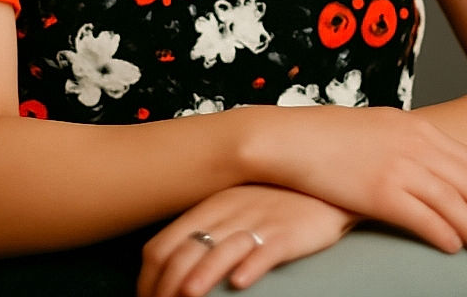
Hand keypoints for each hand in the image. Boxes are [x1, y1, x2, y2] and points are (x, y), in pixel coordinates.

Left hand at [137, 184, 356, 296]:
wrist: (318, 180)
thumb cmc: (271, 198)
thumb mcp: (230, 207)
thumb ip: (202, 229)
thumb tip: (168, 266)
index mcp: (207, 208)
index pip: (162, 244)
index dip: (148, 278)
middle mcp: (227, 214)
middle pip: (186, 251)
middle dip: (167, 286)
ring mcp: (257, 222)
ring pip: (221, 250)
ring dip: (202, 275)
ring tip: (188, 296)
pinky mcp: (286, 233)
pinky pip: (266, 250)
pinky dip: (250, 266)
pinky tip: (240, 282)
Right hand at [253, 105, 466, 260]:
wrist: (289, 137)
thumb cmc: (328, 135)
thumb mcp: (378, 127)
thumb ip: (408, 142)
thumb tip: (433, 165)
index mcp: (417, 127)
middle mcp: (413, 144)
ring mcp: (396, 166)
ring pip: (455, 203)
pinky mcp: (378, 191)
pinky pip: (424, 217)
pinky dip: (445, 233)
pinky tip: (455, 247)